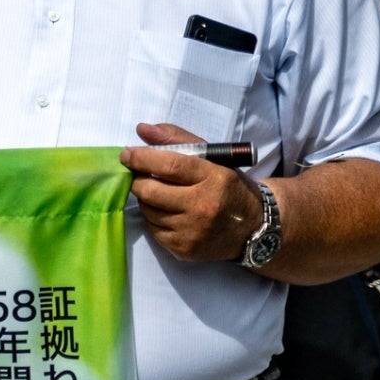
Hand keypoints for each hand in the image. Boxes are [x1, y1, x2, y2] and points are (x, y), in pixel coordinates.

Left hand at [127, 123, 263, 263]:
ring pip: (148, 211)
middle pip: (150, 191)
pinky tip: (169, 213)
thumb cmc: (228, 187)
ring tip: (161, 194)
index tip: (126, 154)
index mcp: (214, 178)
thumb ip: (177, 140)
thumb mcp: (213, 159)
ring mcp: (193, 231)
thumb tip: (141, 129)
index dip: (142, 158)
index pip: (169, 165)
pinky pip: (153, 230)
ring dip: (147, 200)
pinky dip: (154, 219)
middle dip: (138, 180)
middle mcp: (203, 206)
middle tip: (140, 175)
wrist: (253, 228)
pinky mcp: (184, 249)